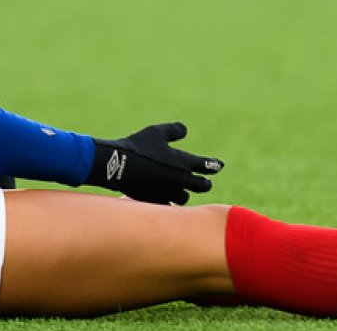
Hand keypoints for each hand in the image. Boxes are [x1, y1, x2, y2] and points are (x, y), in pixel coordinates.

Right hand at [89, 122, 223, 204]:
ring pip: (184, 198)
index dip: (213, 165)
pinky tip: (166, 200)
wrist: (118, 166)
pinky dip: (168, 203)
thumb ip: (174, 130)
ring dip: (184, 194)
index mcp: (183, 162)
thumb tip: (185, 130)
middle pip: (202, 186)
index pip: (206, 165)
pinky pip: (167, 207)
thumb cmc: (139, 146)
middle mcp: (180, 180)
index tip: (219, 165)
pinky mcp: (155, 201)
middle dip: (205, 184)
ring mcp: (168, 193)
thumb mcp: (157, 131)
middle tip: (205, 182)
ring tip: (182, 190)